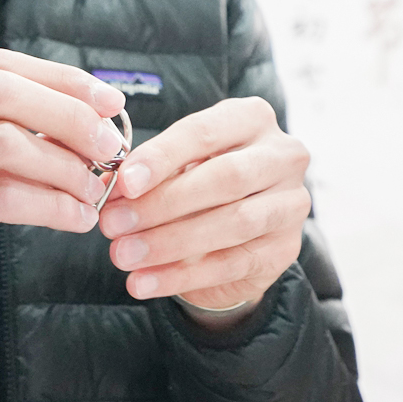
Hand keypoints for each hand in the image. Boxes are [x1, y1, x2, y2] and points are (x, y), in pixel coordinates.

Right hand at [0, 49, 127, 354]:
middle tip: (110, 146)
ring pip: (2, 143)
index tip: (109, 101)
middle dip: (66, 114)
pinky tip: (75, 219)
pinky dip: (50, 206)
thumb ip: (0, 136)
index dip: (59, 78)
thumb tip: (87, 117)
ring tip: (93, 190)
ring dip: (63, 166)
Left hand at [96, 97, 309, 321]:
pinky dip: (182, 276)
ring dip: (170, 243)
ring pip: (233, 223)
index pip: (204, 132)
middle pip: (225, 177)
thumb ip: (151, 173)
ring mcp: (291, 203)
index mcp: (251, 119)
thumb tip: (112, 191)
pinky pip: (232, 264)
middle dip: (163, 203)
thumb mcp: (177, 165)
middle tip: (115, 224)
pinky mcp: (285, 248)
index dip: (162, 157)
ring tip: (125, 256)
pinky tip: (147, 282)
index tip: (124, 183)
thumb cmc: (199, 181)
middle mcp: (282, 156)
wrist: (237, 231)